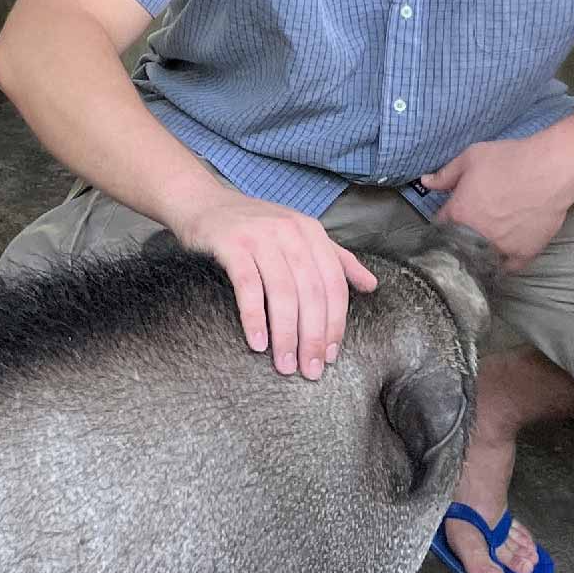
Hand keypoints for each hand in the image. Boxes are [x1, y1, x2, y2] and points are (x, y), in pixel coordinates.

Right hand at [175, 191, 377, 379]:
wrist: (202, 202)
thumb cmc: (252, 226)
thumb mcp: (299, 235)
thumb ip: (336, 259)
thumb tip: (371, 285)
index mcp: (311, 232)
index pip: (333, 285)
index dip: (334, 324)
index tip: (329, 356)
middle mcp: (290, 231)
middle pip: (311, 292)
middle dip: (312, 336)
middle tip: (309, 370)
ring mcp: (260, 236)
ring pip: (283, 293)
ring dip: (285, 334)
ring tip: (285, 364)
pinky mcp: (231, 244)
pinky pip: (248, 286)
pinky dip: (254, 317)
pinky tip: (258, 343)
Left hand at [425, 134, 573, 271]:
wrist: (551, 169)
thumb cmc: (509, 159)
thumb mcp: (471, 158)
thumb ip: (446, 174)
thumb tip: (425, 182)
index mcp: (459, 213)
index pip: (440, 225)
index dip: (445, 220)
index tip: (451, 217)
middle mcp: (477, 235)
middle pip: (460, 245)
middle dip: (460, 238)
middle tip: (469, 229)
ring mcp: (501, 248)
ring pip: (483, 259)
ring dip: (480, 253)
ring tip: (484, 244)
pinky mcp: (524, 254)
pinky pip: (509, 267)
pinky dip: (503, 263)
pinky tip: (502, 256)